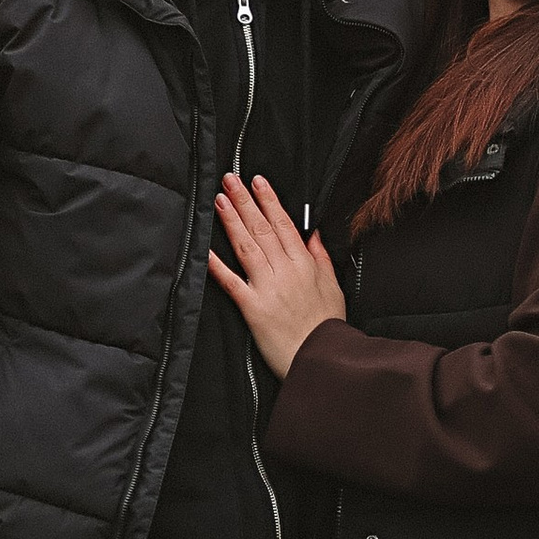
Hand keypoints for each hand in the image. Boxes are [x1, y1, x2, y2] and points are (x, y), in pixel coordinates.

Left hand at [208, 173, 346, 379]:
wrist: (322, 359)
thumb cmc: (327, 327)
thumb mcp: (333, 287)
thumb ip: (321, 258)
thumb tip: (313, 233)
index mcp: (305, 264)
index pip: (284, 224)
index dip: (269, 201)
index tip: (257, 181)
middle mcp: (285, 271)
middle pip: (262, 229)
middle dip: (245, 201)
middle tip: (230, 179)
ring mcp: (268, 288)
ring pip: (247, 247)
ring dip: (232, 221)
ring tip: (220, 200)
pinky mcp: (253, 307)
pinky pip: (232, 282)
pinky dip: (217, 265)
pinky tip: (205, 249)